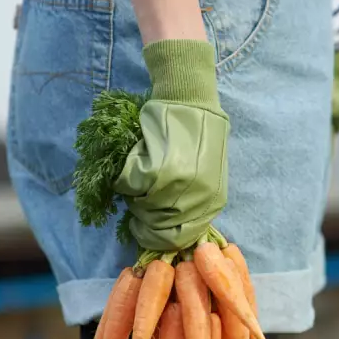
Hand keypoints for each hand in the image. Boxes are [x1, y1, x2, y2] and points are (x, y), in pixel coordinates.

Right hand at [114, 39, 228, 251]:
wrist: (190, 101)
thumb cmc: (198, 137)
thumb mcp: (207, 177)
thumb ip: (193, 203)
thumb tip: (169, 229)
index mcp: (213, 201)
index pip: (181, 236)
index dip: (159, 237)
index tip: (145, 229)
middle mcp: (198, 198)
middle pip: (158, 226)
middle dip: (142, 219)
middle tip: (137, 204)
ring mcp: (177, 185)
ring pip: (141, 207)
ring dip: (134, 196)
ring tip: (139, 179)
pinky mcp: (157, 169)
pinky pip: (130, 186)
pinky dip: (125, 178)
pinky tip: (136, 161)